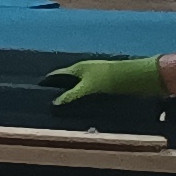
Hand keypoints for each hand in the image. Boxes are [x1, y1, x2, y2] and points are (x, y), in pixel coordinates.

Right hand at [48, 55, 168, 109]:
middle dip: (60, 89)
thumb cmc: (108, 79)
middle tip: (51, 103)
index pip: (57, 74)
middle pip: (68, 80)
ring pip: (80, 86)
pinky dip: (85, 98)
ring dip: (73, 95)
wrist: (136, 78)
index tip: (39, 91)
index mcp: (78, 68)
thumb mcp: (87, 88)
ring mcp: (97, 77)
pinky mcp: (107, 84)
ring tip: (66, 107)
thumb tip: (54, 103)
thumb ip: (71, 95)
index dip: (48, 82)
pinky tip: (84, 106)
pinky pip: (90, 92)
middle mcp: (86, 70)